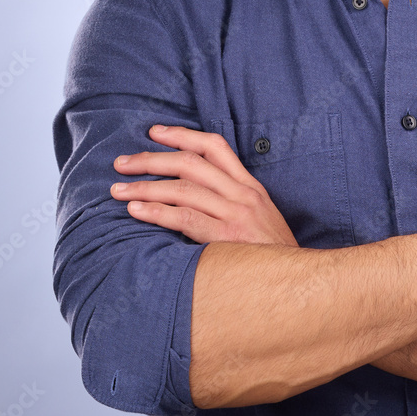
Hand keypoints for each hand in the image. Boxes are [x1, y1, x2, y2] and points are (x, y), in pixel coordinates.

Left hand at [110, 124, 297, 246]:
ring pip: (182, 189)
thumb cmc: (271, 256)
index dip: (182, 135)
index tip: (155, 132)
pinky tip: (135, 211)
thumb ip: (232, 203)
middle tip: (122, 162)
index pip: (215, 147)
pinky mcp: (227, 238)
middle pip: (191, 163)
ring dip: (144, 187)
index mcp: (250, 186)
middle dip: (151, 159)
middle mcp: (243, 194)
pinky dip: (156, 212)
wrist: (299, 283)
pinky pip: (184, 219)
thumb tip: (191, 195)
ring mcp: (236, 215)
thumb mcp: (260, 218)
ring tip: (118, 190)